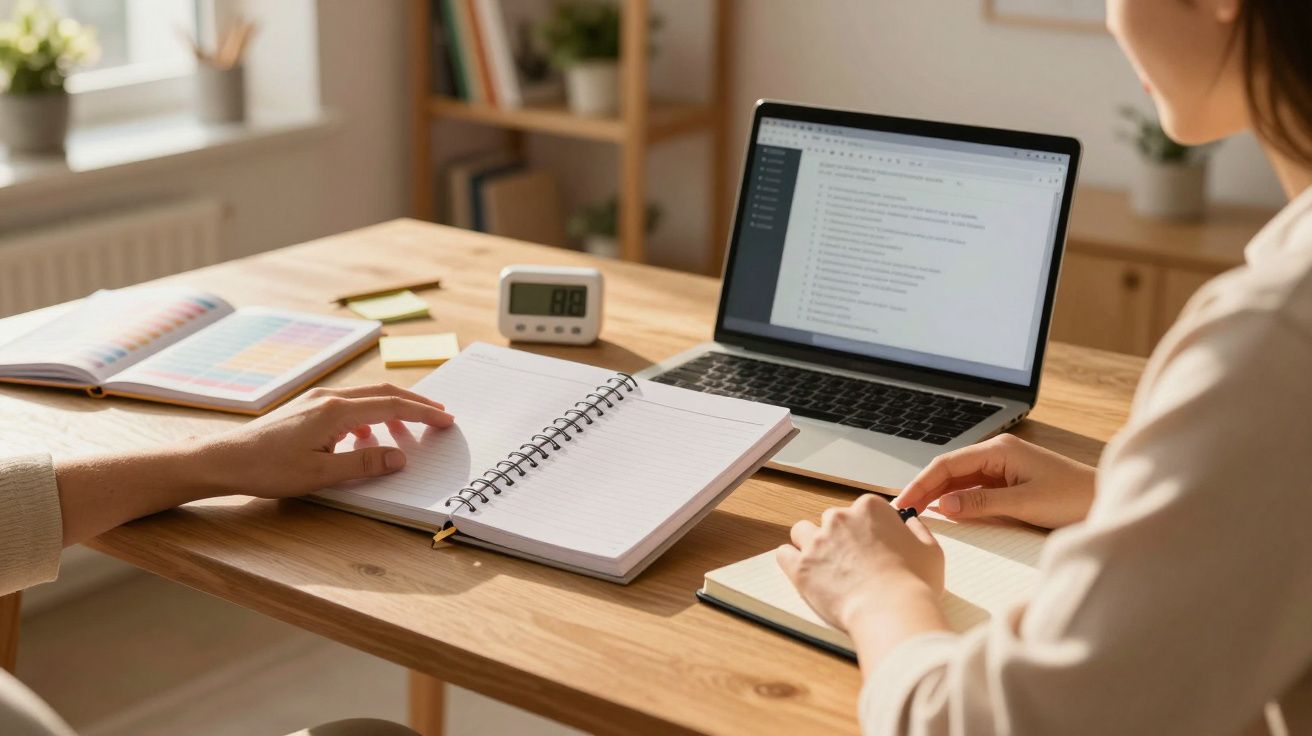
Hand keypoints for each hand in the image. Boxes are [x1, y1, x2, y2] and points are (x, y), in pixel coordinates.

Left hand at [198, 383, 454, 497]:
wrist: (224, 459)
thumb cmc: (268, 469)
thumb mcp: (321, 474)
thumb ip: (364, 464)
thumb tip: (400, 458)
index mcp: (336, 411)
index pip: (392, 405)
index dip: (423, 413)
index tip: (447, 420)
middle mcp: (328, 398)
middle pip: (383, 393)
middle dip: (415, 404)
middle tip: (441, 415)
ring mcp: (316, 400)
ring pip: (366, 397)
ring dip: (393, 409)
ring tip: (410, 426)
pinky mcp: (307, 408)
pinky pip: (349, 406)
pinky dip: (369, 416)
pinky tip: (366, 438)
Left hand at [776, 494, 943, 632]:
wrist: (891, 611)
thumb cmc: (914, 583)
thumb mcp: (931, 550)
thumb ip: (917, 530)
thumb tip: (910, 523)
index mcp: (870, 509)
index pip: (862, 509)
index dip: (868, 528)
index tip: (872, 544)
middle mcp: (839, 518)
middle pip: (832, 519)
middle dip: (839, 536)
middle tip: (852, 561)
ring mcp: (817, 541)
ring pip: (802, 531)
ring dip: (811, 544)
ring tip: (824, 565)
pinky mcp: (801, 567)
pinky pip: (784, 554)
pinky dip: (792, 561)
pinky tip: (804, 571)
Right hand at [896, 434, 1094, 529]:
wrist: (1106, 500)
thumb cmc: (1073, 497)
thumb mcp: (1024, 503)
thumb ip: (981, 504)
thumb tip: (943, 506)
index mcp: (999, 450)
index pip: (947, 463)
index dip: (921, 483)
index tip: (903, 503)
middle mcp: (997, 453)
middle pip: (948, 470)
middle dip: (923, 489)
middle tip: (900, 512)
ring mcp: (1002, 467)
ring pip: (958, 480)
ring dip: (936, 495)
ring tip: (913, 514)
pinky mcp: (1008, 481)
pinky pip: (972, 489)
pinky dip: (954, 500)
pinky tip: (942, 512)